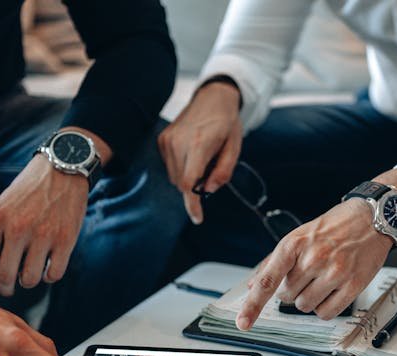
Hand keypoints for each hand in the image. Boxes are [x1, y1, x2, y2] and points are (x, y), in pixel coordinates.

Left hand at [0, 127, 111, 297]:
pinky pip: (54, 274)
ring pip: (30, 279)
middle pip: (5, 276)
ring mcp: (44, 235)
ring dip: (27, 282)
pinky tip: (47, 267)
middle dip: (4, 288)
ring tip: (28, 273)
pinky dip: (49, 276)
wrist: (63, 168)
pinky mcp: (66, 239)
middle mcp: (19, 228)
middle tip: (6, 288)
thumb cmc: (28, 190)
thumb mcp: (0, 208)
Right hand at [158, 81, 242, 223]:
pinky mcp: (162, 139)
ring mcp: (167, 140)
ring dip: (188, 177)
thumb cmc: (227, 123)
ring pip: (174, 177)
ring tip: (203, 158)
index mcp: (200, 144)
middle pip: (181, 183)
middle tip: (211, 171)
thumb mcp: (234, 148)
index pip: (188, 183)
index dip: (192, 204)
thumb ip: (223, 172)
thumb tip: (208, 191)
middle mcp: (179, 142)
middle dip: (195, 187)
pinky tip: (193, 154)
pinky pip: (170, 166)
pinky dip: (181, 168)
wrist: (213, 97)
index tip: (197, 218)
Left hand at [236, 168, 396, 329]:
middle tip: (308, 273)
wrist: (371, 219)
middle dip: (293, 290)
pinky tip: (332, 291)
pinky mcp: (353, 285)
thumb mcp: (299, 236)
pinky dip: (325, 307)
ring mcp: (334, 272)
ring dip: (309, 299)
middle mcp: (313, 258)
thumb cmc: (334, 227)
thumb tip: (253, 286)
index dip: (253, 305)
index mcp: (294, 244)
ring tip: (322, 279)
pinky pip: (327, 313)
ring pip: (305, 306)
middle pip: (286, 297)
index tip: (243, 323)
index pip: (268, 280)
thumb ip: (274, 262)